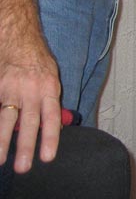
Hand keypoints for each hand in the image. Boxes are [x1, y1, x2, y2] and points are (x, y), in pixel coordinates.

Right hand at [0, 38, 61, 172]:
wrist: (19, 40)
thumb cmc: (38, 62)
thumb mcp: (52, 78)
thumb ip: (52, 101)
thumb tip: (58, 126)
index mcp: (49, 88)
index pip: (51, 117)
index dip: (50, 138)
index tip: (47, 157)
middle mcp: (30, 90)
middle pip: (28, 121)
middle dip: (25, 146)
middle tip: (23, 167)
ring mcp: (10, 89)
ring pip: (5, 118)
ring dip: (2, 141)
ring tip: (0, 160)